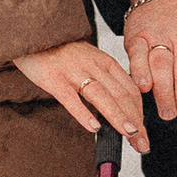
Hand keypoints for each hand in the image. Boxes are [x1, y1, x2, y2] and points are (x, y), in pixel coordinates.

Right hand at [13, 35, 146, 150]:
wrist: (33, 32)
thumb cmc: (60, 51)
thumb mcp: (89, 60)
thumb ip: (104, 79)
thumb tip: (119, 107)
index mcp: (105, 62)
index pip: (130, 89)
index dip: (140, 113)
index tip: (142, 132)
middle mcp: (93, 65)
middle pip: (121, 95)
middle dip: (135, 121)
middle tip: (141, 143)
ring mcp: (74, 71)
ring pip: (102, 96)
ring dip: (118, 117)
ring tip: (129, 135)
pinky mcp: (53, 78)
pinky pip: (70, 98)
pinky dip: (83, 114)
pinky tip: (93, 128)